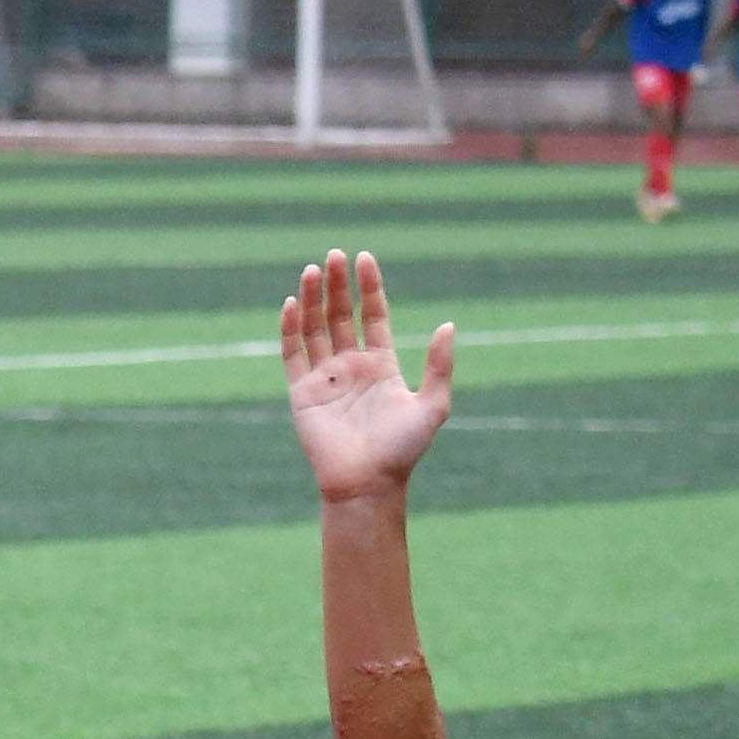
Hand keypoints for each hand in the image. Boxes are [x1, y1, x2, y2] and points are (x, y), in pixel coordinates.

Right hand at [280, 249, 452, 504]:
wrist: (368, 482)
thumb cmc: (403, 449)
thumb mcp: (434, 404)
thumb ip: (439, 364)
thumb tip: (448, 325)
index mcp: (381, 364)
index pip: (372, 315)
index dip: (369, 287)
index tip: (365, 259)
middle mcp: (351, 366)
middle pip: (340, 315)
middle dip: (338, 285)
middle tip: (336, 255)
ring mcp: (325, 378)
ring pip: (315, 328)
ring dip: (313, 299)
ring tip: (314, 270)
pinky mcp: (301, 393)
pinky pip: (292, 354)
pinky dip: (290, 328)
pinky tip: (291, 302)